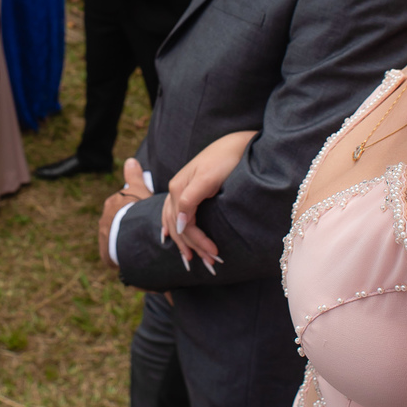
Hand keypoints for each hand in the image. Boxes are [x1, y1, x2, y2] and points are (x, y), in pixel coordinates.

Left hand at [99, 158, 151, 268]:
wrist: (132, 232)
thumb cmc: (138, 209)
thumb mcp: (139, 189)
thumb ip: (134, 175)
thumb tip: (130, 160)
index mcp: (112, 205)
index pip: (120, 207)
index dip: (130, 211)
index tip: (139, 216)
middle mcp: (104, 220)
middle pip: (116, 223)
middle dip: (126, 227)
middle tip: (141, 232)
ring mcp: (104, 237)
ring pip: (115, 239)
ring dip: (124, 242)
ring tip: (138, 247)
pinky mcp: (106, 254)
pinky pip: (114, 255)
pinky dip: (121, 256)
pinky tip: (132, 258)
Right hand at [161, 130, 256, 272]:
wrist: (236, 143)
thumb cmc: (226, 160)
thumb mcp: (208, 179)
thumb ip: (190, 200)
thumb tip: (180, 225)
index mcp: (179, 189)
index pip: (185, 225)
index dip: (198, 241)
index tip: (215, 254)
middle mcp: (175, 189)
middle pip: (178, 226)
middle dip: (193, 246)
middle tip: (210, 263)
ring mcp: (179, 188)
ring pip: (174, 221)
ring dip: (184, 241)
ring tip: (193, 258)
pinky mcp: (187, 187)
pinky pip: (172, 212)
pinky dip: (172, 227)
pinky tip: (170, 236)